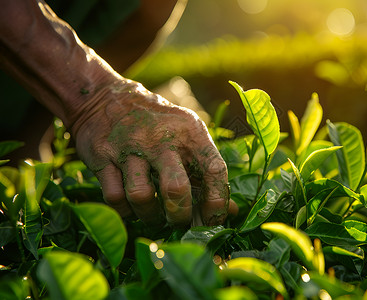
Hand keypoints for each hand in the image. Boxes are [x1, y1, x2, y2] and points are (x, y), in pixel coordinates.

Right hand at [71, 79, 236, 225]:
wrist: (106, 99)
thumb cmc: (158, 126)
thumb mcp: (187, 136)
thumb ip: (206, 173)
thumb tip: (232, 210)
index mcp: (190, 131)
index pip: (214, 170)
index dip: (218, 202)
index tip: (214, 220)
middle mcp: (161, 138)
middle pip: (176, 189)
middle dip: (181, 216)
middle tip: (180, 222)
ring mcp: (130, 147)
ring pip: (141, 196)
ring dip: (150, 217)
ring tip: (155, 217)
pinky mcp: (103, 156)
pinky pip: (114, 198)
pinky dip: (125, 211)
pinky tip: (132, 207)